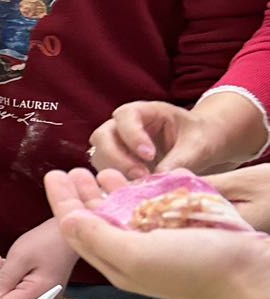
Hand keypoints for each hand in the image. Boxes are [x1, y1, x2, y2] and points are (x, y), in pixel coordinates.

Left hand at [0, 217, 77, 298]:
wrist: (66, 235)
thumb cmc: (50, 242)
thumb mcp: (21, 257)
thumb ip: (3, 279)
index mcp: (38, 295)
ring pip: (4, 296)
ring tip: (5, 259)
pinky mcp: (35, 293)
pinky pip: (12, 291)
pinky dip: (6, 278)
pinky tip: (12, 264)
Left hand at [44, 167, 269, 298]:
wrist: (252, 276)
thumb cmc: (196, 271)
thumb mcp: (137, 256)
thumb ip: (99, 238)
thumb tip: (68, 221)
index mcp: (118, 261)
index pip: (79, 228)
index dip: (63, 201)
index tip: (53, 175)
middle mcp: (136, 252)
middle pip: (99, 219)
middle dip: (83, 194)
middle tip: (72, 170)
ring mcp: (161, 241)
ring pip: (127, 212)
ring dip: (111, 191)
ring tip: (101, 171)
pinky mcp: (184, 230)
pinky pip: (156, 208)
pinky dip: (145, 192)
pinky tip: (140, 178)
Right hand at [90, 94, 267, 179]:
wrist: (199, 144)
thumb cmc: (199, 137)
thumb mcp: (197, 145)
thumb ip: (179, 159)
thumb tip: (159, 177)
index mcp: (143, 111)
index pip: (125, 117)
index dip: (132, 135)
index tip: (149, 155)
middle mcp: (122, 125)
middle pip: (102, 136)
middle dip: (118, 157)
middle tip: (141, 175)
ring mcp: (115, 143)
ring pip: (99, 155)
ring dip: (116, 171)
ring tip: (140, 184)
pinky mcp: (115, 162)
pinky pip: (105, 170)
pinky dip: (116, 179)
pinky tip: (135, 187)